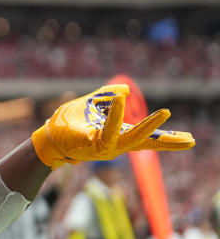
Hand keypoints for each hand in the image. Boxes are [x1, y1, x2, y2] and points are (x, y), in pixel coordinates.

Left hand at [31, 84, 194, 168]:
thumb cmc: (68, 125)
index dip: (166, 138)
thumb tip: (125, 91)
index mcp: (118, 137)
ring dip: (148, 127)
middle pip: (146, 144)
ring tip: (165, 114)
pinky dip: (116, 117)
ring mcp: (104, 147)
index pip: (147, 138)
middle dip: (167, 141)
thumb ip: (107, 96)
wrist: (47, 138)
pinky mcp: (91, 145)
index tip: (189, 140)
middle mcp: (115, 145)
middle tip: (191, 140)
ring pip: (131, 139)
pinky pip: (107, 131)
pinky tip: (121, 102)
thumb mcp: (91, 106)